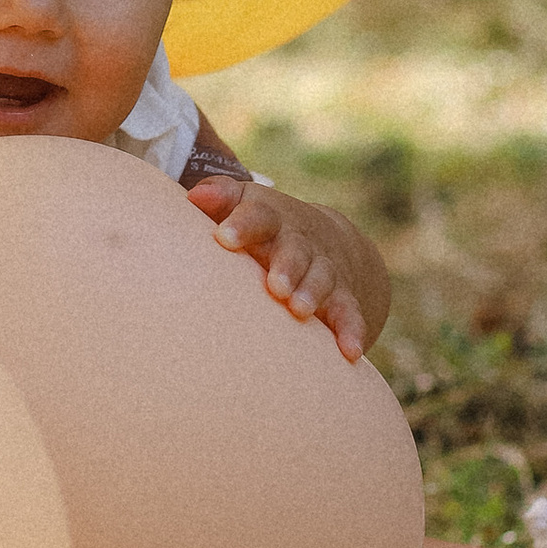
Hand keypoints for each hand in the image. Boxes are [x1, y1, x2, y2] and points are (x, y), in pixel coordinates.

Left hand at [184, 172, 384, 362]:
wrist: (326, 237)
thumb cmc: (263, 225)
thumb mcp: (245, 203)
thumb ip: (220, 197)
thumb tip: (195, 197)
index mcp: (271, 219)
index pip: (257, 216)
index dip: (242, 225)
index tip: (224, 237)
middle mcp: (299, 243)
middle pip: (294, 250)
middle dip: (287, 266)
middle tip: (274, 285)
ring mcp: (322, 269)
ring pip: (321, 279)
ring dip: (312, 293)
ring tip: (299, 310)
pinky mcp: (342, 297)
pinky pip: (349, 313)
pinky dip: (351, 330)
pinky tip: (350, 351)